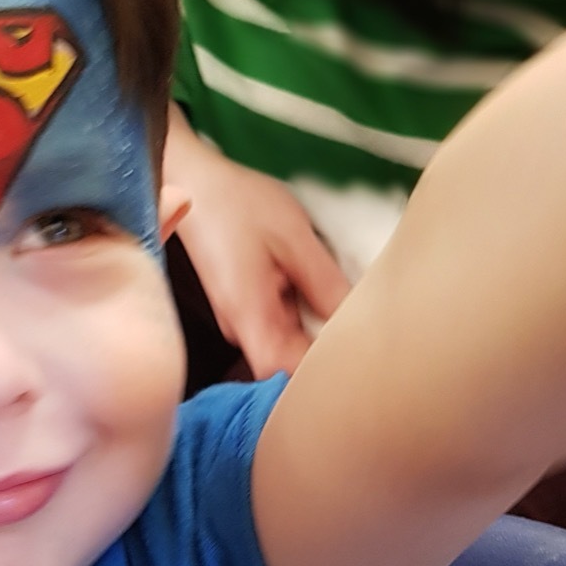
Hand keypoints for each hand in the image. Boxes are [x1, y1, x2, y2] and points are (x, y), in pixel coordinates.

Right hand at [165, 108, 350, 378]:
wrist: (195, 184)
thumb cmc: (241, 206)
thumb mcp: (294, 239)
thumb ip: (326, 286)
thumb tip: (358, 325)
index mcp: (250, 317)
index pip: (281, 375)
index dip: (313, 382)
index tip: (353, 367)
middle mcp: (240, 329)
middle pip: (285, 365)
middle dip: (325, 358)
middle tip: (370, 343)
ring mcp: (240, 320)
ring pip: (285, 345)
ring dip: (316, 335)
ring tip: (357, 320)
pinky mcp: (244, 308)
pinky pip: (279, 326)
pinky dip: (304, 319)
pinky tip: (327, 300)